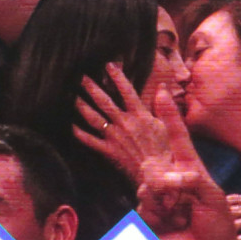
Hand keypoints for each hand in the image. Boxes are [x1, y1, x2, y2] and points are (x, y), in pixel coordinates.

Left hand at [73, 63, 169, 186]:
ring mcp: (115, 137)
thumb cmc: (165, 151)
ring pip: (94, 118)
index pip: (127, 91)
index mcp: (140, 115)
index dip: (117, 77)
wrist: (157, 175)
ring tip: (73, 96)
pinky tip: (72, 125)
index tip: (109, 65)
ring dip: (82, 106)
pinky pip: (90, 140)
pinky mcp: (109, 151)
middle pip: (105, 101)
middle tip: (82, 77)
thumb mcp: (168, 126)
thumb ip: (164, 105)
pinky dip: (80, 133)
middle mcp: (125, 123)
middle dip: (92, 88)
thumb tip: (163, 87)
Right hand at [136, 86, 240, 239]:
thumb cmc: (217, 227)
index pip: (178, 139)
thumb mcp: (212, 195)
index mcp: (190, 171)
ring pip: (149, 186)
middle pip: (158, 165)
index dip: (169, 116)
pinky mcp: (148, 216)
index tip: (162, 91)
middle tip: (183, 195)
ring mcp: (159, 199)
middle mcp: (173, 182)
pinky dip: (158, 213)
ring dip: (165, 200)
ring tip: (180, 217)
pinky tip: (170, 225)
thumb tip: (170, 176)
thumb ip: (191, 178)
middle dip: (168, 180)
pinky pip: (145, 204)